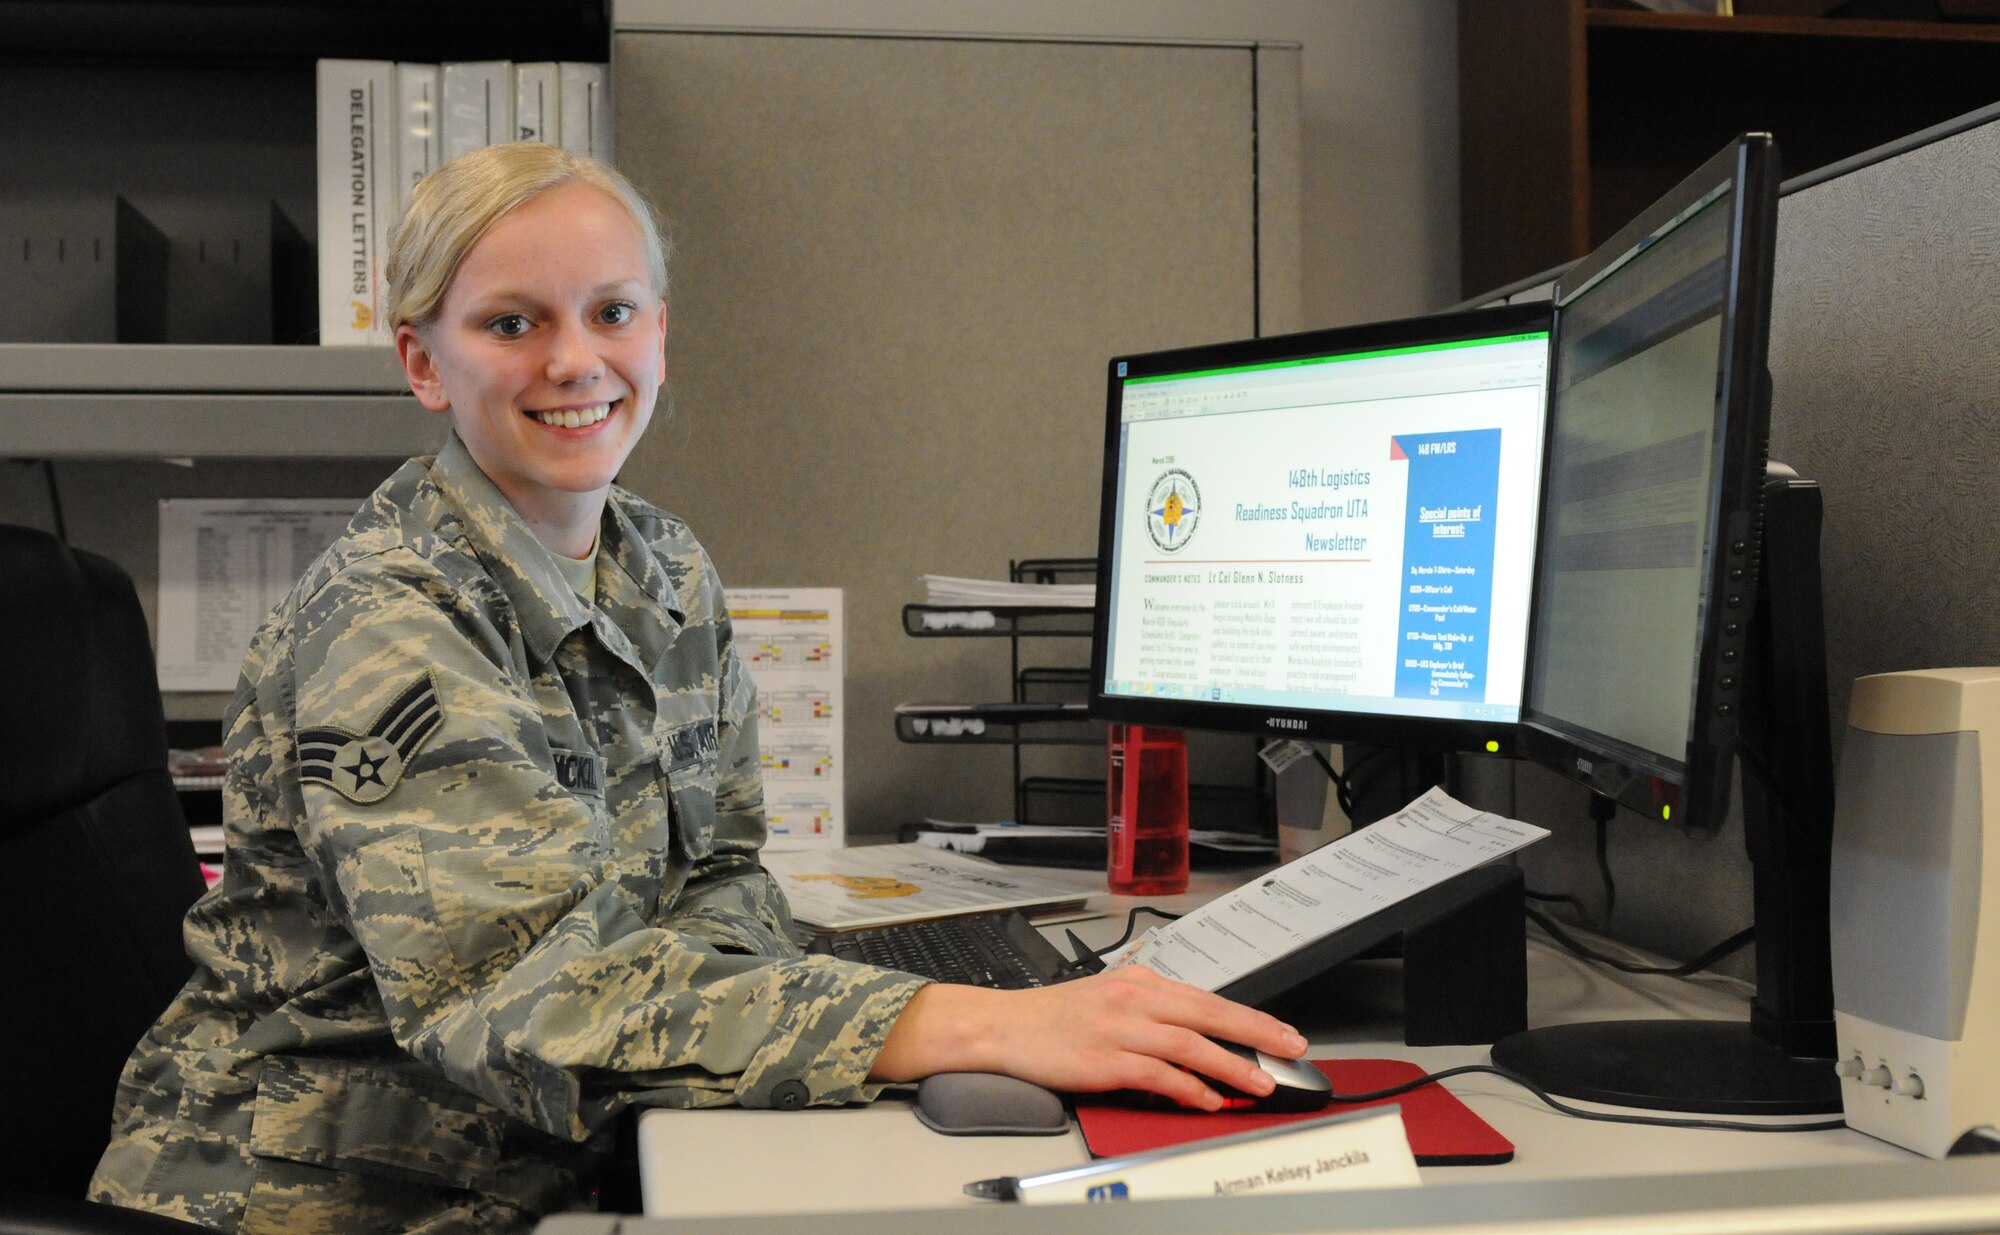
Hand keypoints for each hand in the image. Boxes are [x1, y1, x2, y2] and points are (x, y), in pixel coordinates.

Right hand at [868, 966, 1308, 1110]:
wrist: (1003, 1027)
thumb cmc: (1053, 1019)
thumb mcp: (1109, 997)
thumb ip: (1152, 1011)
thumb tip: (1196, 1034)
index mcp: (1140, 981)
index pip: (1207, 997)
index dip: (1249, 1017)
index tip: (1280, 1032)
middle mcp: (1135, 998)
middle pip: (1209, 1014)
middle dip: (1256, 1033)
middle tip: (1292, 1049)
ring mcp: (1121, 1027)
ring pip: (1191, 1044)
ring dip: (1231, 1066)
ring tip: (1260, 1083)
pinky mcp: (1106, 1057)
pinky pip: (1159, 1073)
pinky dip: (1188, 1087)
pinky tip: (1208, 1099)